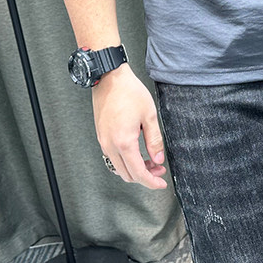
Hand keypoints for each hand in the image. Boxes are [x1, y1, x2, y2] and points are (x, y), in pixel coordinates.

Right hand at [92, 63, 167, 188]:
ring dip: (134, 169)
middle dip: (145, 176)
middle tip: (159, 170)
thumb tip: (158, 159)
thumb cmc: (129, 92)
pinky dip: (125, 160)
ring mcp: (103, 141)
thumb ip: (154, 141)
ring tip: (150, 161)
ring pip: (118, 167)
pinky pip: (112, 157)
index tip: (161, 184)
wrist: (109, 78)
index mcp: (124, 142)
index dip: (151, 182)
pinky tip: (136, 152)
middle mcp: (110, 145)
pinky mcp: (101, 136)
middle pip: (127, 174)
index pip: (138, 173)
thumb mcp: (149, 116)